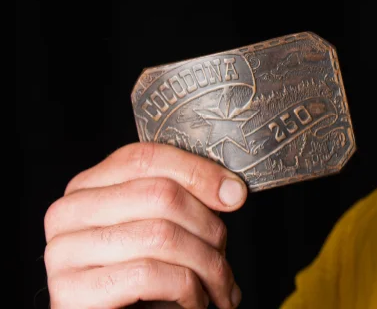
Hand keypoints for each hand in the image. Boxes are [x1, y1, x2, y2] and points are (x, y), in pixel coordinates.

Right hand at [44, 142, 246, 308]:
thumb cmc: (142, 283)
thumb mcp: (161, 230)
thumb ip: (183, 201)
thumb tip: (232, 191)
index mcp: (87, 188)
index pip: (145, 158)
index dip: (197, 172)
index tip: (236, 195)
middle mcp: (66, 214)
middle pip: (160, 195)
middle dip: (209, 228)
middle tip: (225, 256)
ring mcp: (62, 254)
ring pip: (160, 236)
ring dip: (206, 265)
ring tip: (219, 286)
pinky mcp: (70, 293)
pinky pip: (147, 275)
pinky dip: (186, 289)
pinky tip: (194, 301)